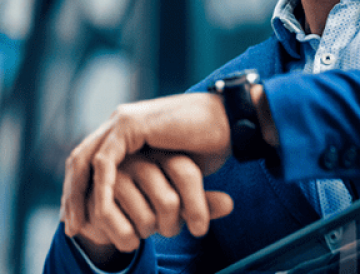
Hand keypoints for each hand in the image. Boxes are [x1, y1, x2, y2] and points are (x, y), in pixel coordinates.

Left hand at [62, 93, 231, 238]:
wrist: (233, 120)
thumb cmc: (213, 142)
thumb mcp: (175, 165)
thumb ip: (156, 175)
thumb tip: (153, 202)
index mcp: (128, 127)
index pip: (91, 159)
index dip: (82, 189)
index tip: (80, 218)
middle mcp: (121, 121)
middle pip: (81, 160)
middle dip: (72, 194)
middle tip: (70, 226)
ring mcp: (123, 120)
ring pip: (85, 160)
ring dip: (78, 194)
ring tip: (78, 224)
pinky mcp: (131, 124)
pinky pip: (104, 161)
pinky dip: (99, 188)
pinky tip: (99, 210)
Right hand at [70, 151, 233, 266]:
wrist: (113, 208)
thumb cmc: (154, 202)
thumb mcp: (182, 202)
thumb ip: (202, 203)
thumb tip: (230, 204)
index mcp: (166, 154)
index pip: (188, 176)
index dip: (197, 208)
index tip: (199, 230)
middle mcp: (141, 158)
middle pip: (169, 201)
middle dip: (172, 226)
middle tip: (168, 231)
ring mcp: (114, 173)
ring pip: (145, 216)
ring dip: (149, 234)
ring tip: (146, 232)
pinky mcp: (93, 192)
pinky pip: (115, 222)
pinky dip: (127, 239)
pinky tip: (130, 242)